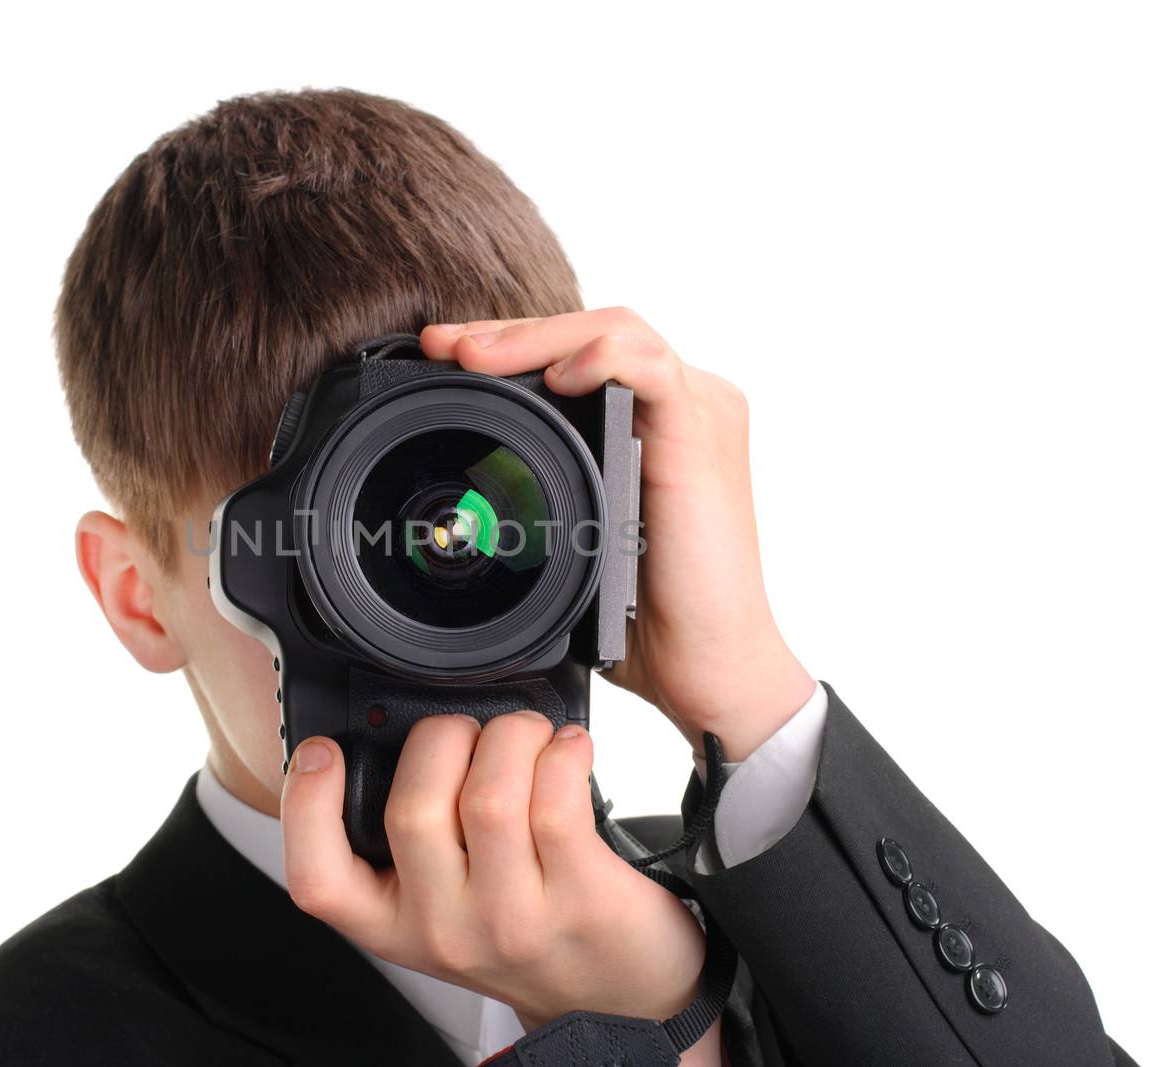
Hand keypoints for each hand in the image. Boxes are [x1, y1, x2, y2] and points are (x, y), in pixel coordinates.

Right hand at [281, 711, 719, 1059]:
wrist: (614, 992)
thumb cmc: (524, 931)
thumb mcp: (439, 904)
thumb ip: (404, 841)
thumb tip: (384, 735)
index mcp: (392, 924)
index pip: (317, 878)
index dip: (305, 804)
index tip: (321, 749)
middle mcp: (445, 929)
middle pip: (412, 807)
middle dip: (442, 736)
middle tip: (469, 732)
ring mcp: (512, 919)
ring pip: (490, 795)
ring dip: (510, 735)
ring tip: (526, 735)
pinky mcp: (581, 897)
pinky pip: (557, 799)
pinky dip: (562, 753)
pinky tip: (567, 750)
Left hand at [421, 310, 814, 760]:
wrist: (706, 666)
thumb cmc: (648, 616)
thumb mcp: (577, 540)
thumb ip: (547, 497)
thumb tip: (469, 498)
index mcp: (650, 422)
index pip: (575, 352)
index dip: (508, 345)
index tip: (441, 357)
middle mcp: (679, 407)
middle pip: (587, 332)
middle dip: (505, 331)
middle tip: (442, 345)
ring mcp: (697, 414)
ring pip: (616, 331)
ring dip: (538, 336)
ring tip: (477, 356)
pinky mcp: (704, 435)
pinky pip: (653, 368)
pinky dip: (601, 358)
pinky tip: (557, 378)